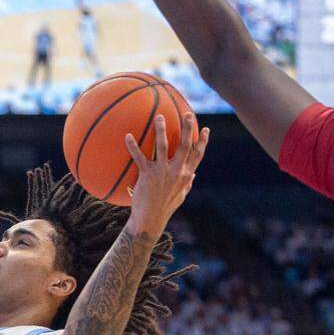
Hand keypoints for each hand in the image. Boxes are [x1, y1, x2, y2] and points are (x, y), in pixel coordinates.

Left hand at [124, 113, 209, 234]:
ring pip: (163, 146)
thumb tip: (194, 174)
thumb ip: (188, 183)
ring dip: (161, 130)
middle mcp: (176, 171)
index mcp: (185, 175)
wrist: (150, 220)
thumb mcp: (180, 196)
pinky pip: (139, 157)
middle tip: (188, 114)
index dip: (203, 142)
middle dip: (187, 129)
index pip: (197, 155)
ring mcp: (162, 172)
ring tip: (159, 117)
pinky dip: (133, 146)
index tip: (206, 129)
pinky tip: (128, 136)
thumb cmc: (164, 207)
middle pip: (184, 146)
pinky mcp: (147, 175)